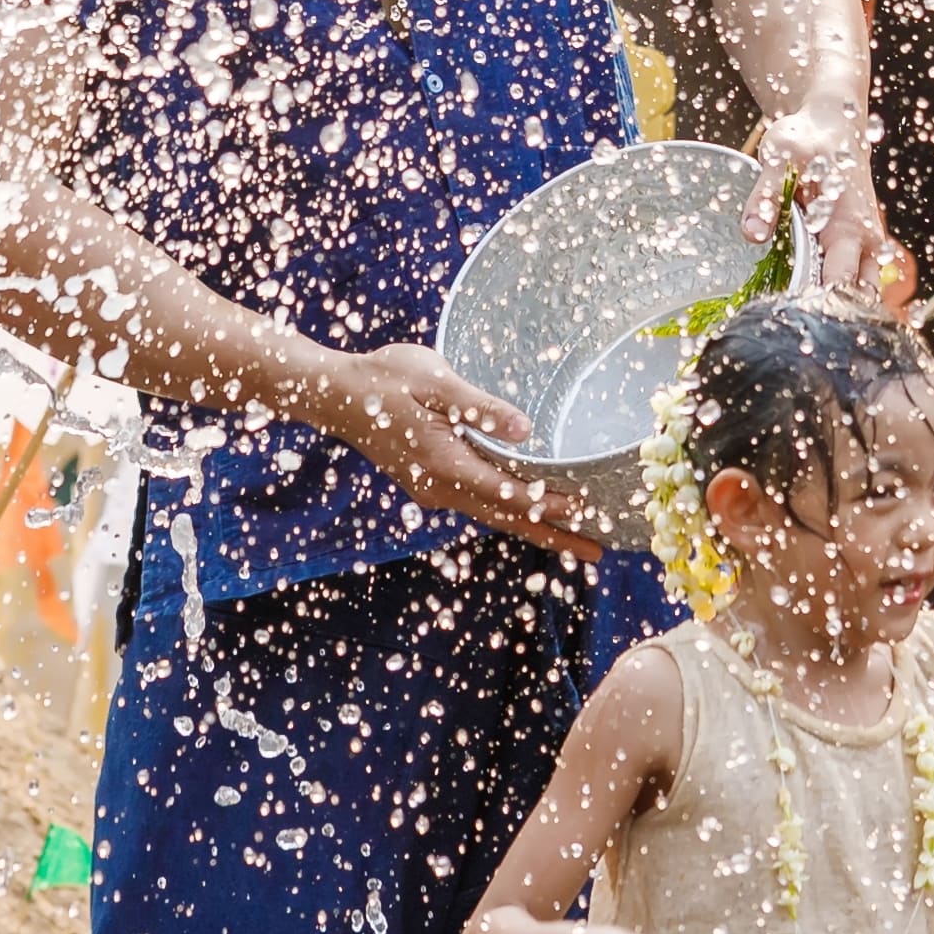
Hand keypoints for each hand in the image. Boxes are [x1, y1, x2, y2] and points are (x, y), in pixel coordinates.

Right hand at [311, 343, 618, 553]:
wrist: (335, 396)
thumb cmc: (384, 380)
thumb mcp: (436, 381)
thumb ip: (481, 407)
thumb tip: (525, 430)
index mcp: (447, 465)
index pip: (509, 493)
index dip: (549, 503)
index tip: (586, 509)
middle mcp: (442, 488)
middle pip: (508, 518)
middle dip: (554, 536)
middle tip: (598, 553)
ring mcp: (435, 490)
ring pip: (494, 515)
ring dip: (536, 528)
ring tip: (575, 541)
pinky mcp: (431, 483)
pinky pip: (479, 505)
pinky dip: (511, 513)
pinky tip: (529, 511)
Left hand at [763, 107, 911, 315]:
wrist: (833, 125)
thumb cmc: (807, 139)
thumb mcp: (780, 157)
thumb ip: (765, 196)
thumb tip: (753, 234)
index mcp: (849, 227)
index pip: (840, 285)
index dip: (817, 308)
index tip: (788, 324)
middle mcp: (866, 242)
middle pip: (855, 300)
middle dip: (828, 318)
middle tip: (789, 332)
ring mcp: (867, 246)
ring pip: (861, 295)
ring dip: (837, 309)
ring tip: (798, 324)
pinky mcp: (859, 247)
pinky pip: (856, 284)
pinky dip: (838, 297)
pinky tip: (806, 305)